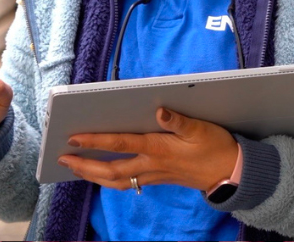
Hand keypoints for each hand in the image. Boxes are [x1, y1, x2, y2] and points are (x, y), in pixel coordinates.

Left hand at [58, 107, 238, 192]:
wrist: (230, 173)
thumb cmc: (215, 147)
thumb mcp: (200, 128)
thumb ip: (178, 120)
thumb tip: (159, 110)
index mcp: (159, 149)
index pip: (120, 144)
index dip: (96, 141)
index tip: (74, 138)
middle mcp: (152, 165)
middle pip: (110, 171)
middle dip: (84, 166)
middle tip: (63, 159)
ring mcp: (154, 175)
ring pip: (116, 181)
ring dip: (93, 176)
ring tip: (75, 167)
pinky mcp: (157, 179)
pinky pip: (127, 183)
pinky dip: (109, 179)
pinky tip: (101, 174)